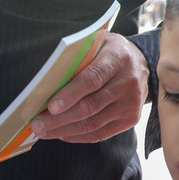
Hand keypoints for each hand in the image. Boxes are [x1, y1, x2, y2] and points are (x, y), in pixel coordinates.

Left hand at [30, 32, 147, 143]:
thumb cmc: (108, 52)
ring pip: (93, 124)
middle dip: (59, 118)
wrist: (142, 63)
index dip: (70, 94)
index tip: (50, 106)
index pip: (92, 79)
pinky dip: (77, 136)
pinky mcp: (130, 119)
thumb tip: (46, 77)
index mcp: (118, 58)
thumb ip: (77, 56)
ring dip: (64, 130)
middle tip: (37, 124)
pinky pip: (99, 134)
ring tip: (43, 131)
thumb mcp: (97, 43)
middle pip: (90, 106)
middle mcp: (128, 82)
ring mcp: (131, 103)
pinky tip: (60, 134)